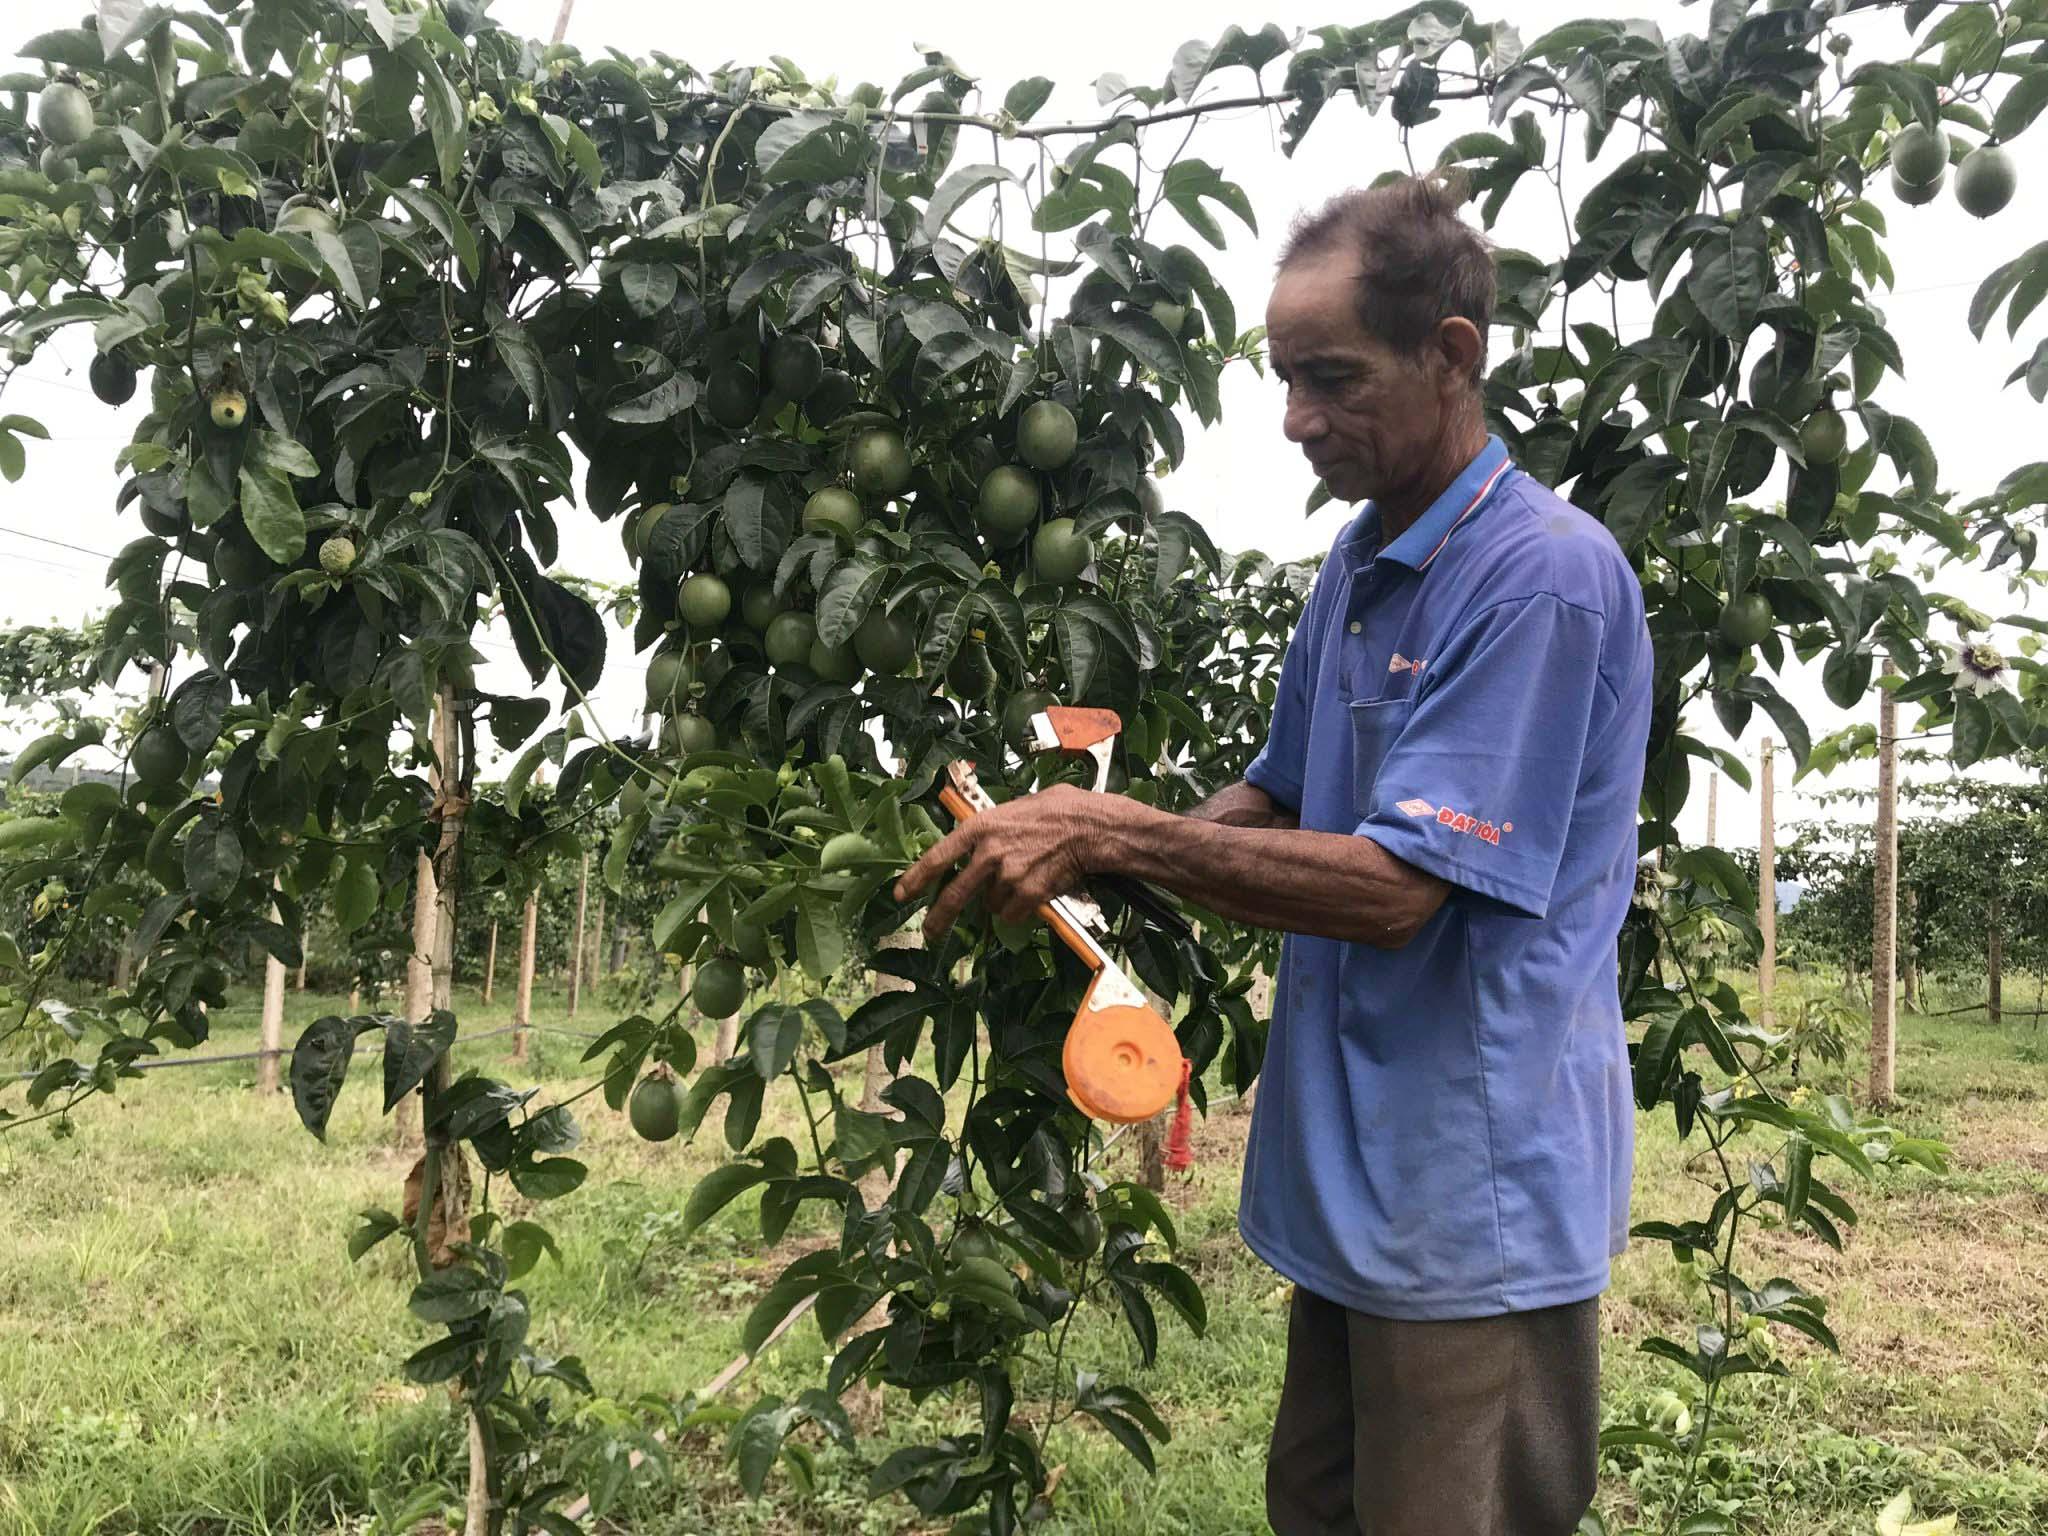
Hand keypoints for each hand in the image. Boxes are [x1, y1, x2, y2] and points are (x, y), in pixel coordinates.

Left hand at [894, 783, 1116, 939]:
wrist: (1089, 827)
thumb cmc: (1055, 811)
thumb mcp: (1013, 809)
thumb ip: (990, 830)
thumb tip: (976, 845)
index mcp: (979, 827)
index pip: (938, 857)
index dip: (916, 878)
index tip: (901, 894)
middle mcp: (988, 853)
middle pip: (954, 895)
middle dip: (939, 918)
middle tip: (931, 932)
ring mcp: (1007, 876)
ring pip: (990, 905)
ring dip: (999, 901)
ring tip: (1021, 881)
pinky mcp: (1028, 894)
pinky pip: (1012, 914)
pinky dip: (1019, 910)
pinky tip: (1034, 892)